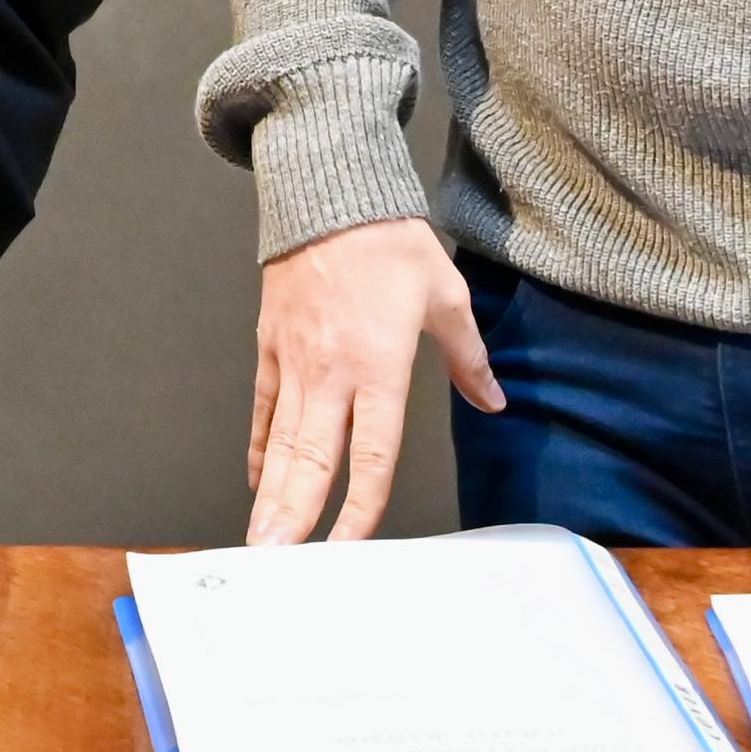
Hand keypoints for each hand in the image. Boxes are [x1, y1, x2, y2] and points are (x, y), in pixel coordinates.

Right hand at [247, 216, 504, 544]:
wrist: (328, 190)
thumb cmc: (388, 240)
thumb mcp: (445, 295)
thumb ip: (468, 357)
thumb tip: (493, 399)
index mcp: (379, 365)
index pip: (370, 454)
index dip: (360, 507)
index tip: (348, 549)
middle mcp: (331, 371)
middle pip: (312, 459)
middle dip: (295, 516)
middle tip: (274, 561)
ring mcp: (294, 360)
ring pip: (281, 442)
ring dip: (270, 495)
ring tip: (258, 540)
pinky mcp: (270, 345)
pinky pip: (263, 407)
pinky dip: (260, 447)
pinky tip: (257, 479)